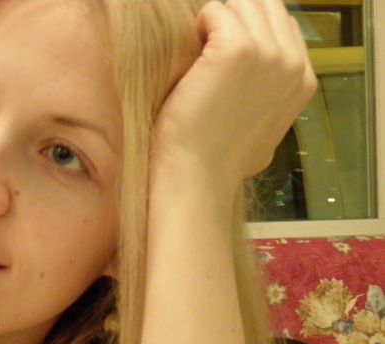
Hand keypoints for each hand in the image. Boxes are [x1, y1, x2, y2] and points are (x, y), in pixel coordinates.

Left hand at [151, 0, 316, 195]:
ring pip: (242, 4)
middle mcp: (292, 63)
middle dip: (233, 18)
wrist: (197, 175)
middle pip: (265, 6)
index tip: (220, 52)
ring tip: (198, 53)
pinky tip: (191, 56)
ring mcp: (268, 53)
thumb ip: (269, 98)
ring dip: (215, 20)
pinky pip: (216, 11)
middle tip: (206, 48)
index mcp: (303, 80)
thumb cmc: (218, 159)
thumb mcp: (263, 129)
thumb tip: (255, 84)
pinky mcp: (237, 49)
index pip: (282, 24)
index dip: (248, 29)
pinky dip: (199, 25)